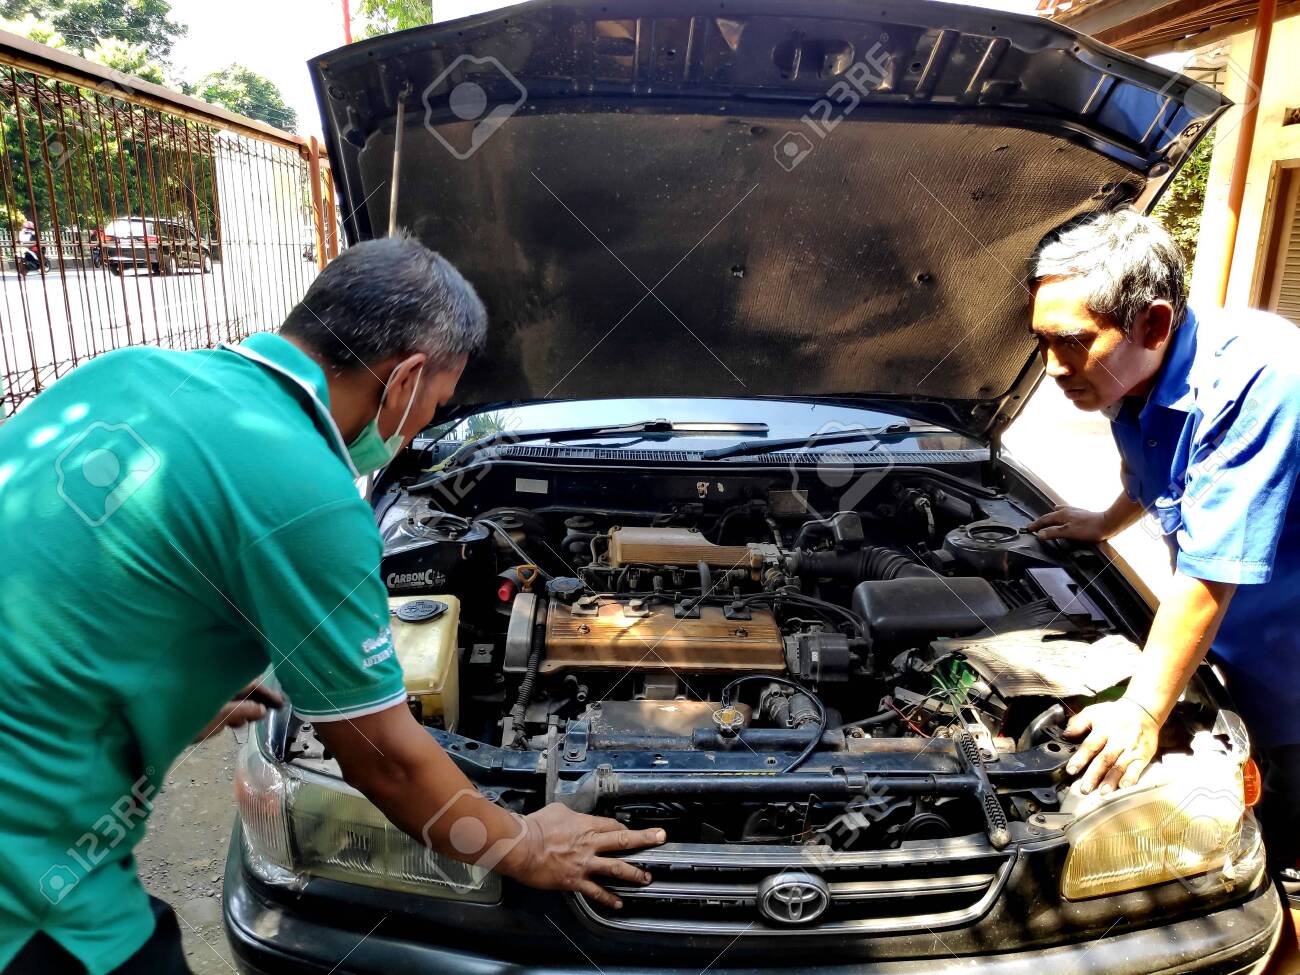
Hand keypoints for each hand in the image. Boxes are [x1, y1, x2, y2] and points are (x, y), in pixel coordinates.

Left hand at [195, 681, 284, 742]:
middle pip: (241, 689)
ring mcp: (204, 691)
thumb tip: (262, 710)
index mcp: (224, 680)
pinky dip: (225, 712)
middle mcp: (215, 681)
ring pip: (230, 697)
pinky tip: (226, 725)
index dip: (267, 694)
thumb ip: (242, 711)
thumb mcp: (220, 716)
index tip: (282, 704)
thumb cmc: (187, 717)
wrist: (153, 725)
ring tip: (246, 723)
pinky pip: (217, 704)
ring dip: (240, 709)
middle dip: (254, 702)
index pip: (252, 684)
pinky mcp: (194, 702)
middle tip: (267, 714)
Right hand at [498, 802, 665, 908]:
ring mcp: (585, 864)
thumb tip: (574, 816)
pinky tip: (618, 903)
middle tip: (661, 838)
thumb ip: (571, 814)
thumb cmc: (535, 827)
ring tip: (646, 878)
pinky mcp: (575, 881)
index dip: (624, 828)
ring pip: (616, 868)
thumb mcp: (557, 810)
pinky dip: (608, 899)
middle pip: (624, 840)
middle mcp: (590, 844)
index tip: (631, 831)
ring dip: (634, 873)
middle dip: (645, 839)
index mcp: (586, 825)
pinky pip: (596, 891)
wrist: (521, 847)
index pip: (613, 825)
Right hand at [1027, 505, 1111, 541]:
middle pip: (1050, 515)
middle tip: (1035, 526)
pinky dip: (1061, 514)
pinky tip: (1065, 514)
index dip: (1036, 525)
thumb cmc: (1089, 529)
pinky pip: (1067, 512)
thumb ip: (1053, 532)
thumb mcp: (1068, 532)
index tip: (1029, 529)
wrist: (1107, 524)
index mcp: (1062, 514)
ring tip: (1047, 518)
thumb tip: (1039, 534)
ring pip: (1059, 512)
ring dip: (1051, 516)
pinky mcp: (1081, 514)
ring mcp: (1074, 511)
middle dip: (1042, 520)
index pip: (1044, 519)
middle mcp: (1067, 510)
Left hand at [1064, 699, 1159, 793]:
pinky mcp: (1143, 756)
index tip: (1071, 770)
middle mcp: (1118, 740)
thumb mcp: (1094, 712)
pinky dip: (1131, 778)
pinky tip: (1124, 786)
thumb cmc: (1114, 714)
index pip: (1090, 746)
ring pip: (1120, 766)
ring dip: (1111, 780)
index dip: (1080, 759)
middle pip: (1105, 759)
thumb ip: (1078, 722)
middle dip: (1094, 775)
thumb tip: (1066, 734)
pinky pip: (1137, 768)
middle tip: (1085, 788)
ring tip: (1103, 792)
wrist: (1143, 711)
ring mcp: (1131, 749)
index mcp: (1104, 729)